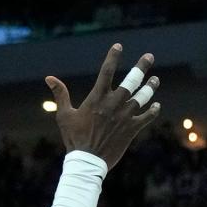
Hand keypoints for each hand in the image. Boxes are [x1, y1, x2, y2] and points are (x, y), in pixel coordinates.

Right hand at [45, 46, 159, 169]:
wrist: (88, 161)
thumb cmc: (74, 137)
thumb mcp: (64, 114)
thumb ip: (61, 94)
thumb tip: (49, 78)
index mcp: (97, 98)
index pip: (106, 71)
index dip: (113, 57)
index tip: (119, 46)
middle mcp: (114, 104)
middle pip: (131, 81)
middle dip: (141, 67)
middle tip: (150, 56)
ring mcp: (125, 116)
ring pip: (142, 97)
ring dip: (150, 87)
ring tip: (156, 79)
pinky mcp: (132, 129)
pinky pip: (147, 118)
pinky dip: (153, 111)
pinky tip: (157, 105)